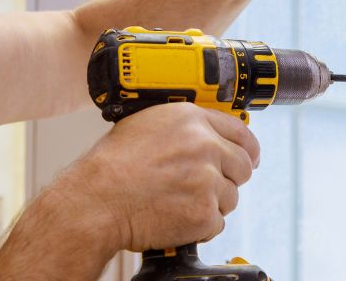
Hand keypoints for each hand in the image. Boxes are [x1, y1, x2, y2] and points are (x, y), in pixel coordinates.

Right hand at [63, 103, 259, 251]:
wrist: (97, 200)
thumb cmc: (112, 165)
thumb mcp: (146, 125)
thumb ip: (183, 127)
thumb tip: (205, 135)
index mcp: (191, 120)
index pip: (241, 131)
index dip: (247, 148)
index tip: (248, 157)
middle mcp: (204, 146)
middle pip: (242, 166)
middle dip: (228, 178)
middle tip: (205, 186)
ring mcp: (207, 180)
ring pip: (230, 197)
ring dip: (210, 203)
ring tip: (178, 201)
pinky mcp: (204, 213)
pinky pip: (217, 222)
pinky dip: (200, 226)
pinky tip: (175, 217)